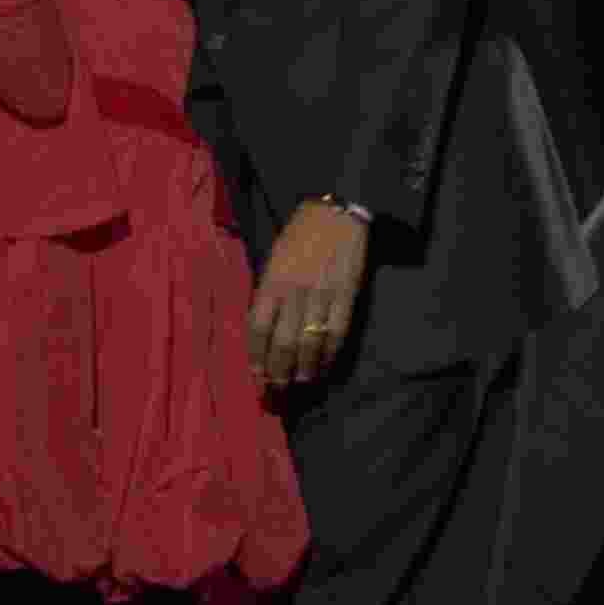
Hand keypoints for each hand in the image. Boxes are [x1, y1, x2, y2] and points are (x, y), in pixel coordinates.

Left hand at [247, 200, 368, 387]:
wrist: (336, 213)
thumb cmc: (299, 234)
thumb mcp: (274, 258)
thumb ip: (268, 291)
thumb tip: (262, 328)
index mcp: (271, 281)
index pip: (258, 328)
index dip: (256, 356)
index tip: (257, 375)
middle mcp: (294, 291)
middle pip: (283, 343)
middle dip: (279, 372)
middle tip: (278, 391)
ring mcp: (322, 295)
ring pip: (311, 343)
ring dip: (305, 370)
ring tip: (301, 383)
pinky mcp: (347, 296)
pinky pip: (337, 334)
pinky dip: (330, 356)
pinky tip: (325, 368)